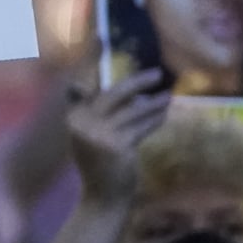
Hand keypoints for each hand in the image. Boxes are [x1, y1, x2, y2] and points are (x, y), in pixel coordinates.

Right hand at [67, 65, 172, 205]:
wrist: (102, 198)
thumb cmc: (101, 165)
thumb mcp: (94, 137)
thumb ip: (106, 114)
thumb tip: (137, 94)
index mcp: (74, 118)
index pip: (87, 86)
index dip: (97, 64)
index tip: (105, 43)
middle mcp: (82, 123)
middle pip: (113, 93)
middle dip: (137, 81)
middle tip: (157, 73)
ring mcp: (100, 134)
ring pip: (132, 110)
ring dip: (153, 103)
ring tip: (168, 95)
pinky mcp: (118, 145)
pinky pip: (141, 126)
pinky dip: (155, 119)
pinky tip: (164, 113)